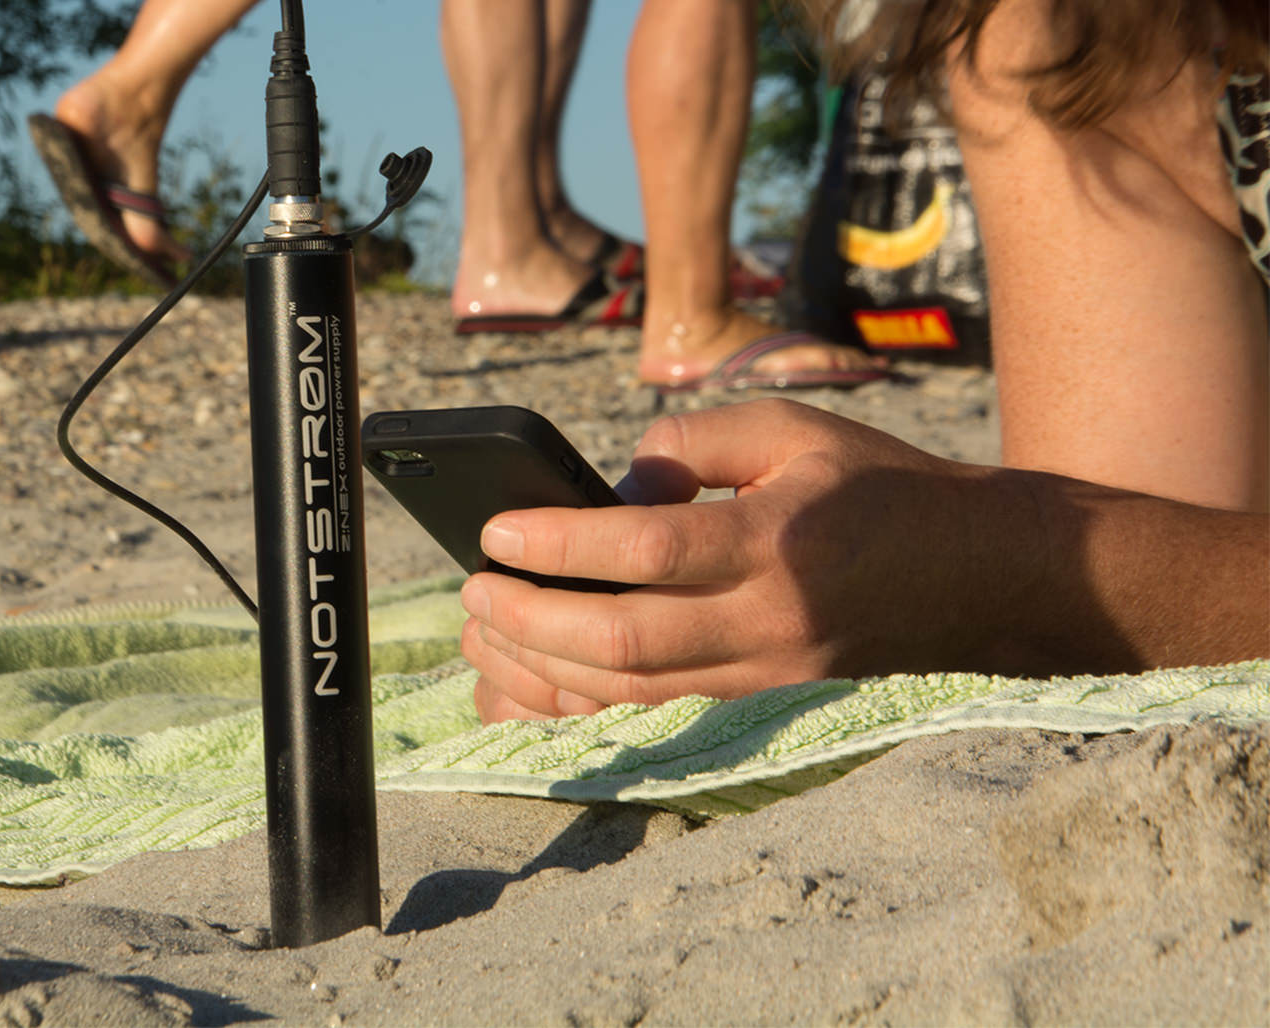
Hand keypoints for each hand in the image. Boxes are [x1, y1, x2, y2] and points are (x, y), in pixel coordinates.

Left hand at [460, 399, 1037, 721]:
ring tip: (484, 630)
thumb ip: (698, 437)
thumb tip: (617, 484)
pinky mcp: (763, 694)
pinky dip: (586, 698)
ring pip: (634, 689)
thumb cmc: (876, 486)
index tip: (496, 532)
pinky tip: (533, 676)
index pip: (649, 550)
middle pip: (626, 641)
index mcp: (778, 539)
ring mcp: (768, 669)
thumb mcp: (794, 427)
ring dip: (545, 667)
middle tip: (471, 591)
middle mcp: (771, 618)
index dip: (561, 544)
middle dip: (531, 621)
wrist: (980, 575)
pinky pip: (657, 706)